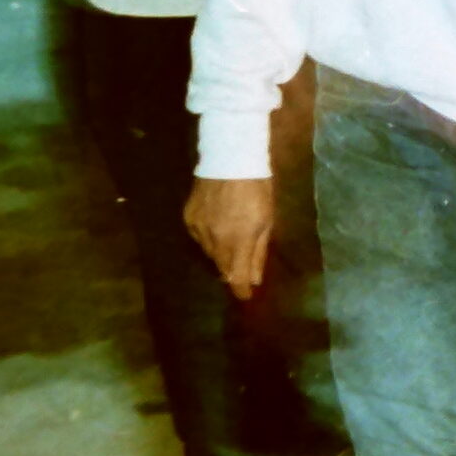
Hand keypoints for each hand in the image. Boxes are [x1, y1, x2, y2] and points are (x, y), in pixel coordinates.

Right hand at [184, 177, 275, 298]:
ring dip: (221, 254)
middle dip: (232, 271)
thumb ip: (258, 252)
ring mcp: (198, 229)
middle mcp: (215, 239)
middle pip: (222, 267)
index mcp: (239, 240)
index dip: (241, 290)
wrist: (230, 159)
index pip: (236, 277)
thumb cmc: (258, 188)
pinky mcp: (188, 218)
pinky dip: (209, 239)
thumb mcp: (267, 220)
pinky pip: (198, 238)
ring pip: (209, 253)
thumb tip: (255, 279)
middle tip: (242, 270)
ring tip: (232, 243)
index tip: (246, 297)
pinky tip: (218, 228)